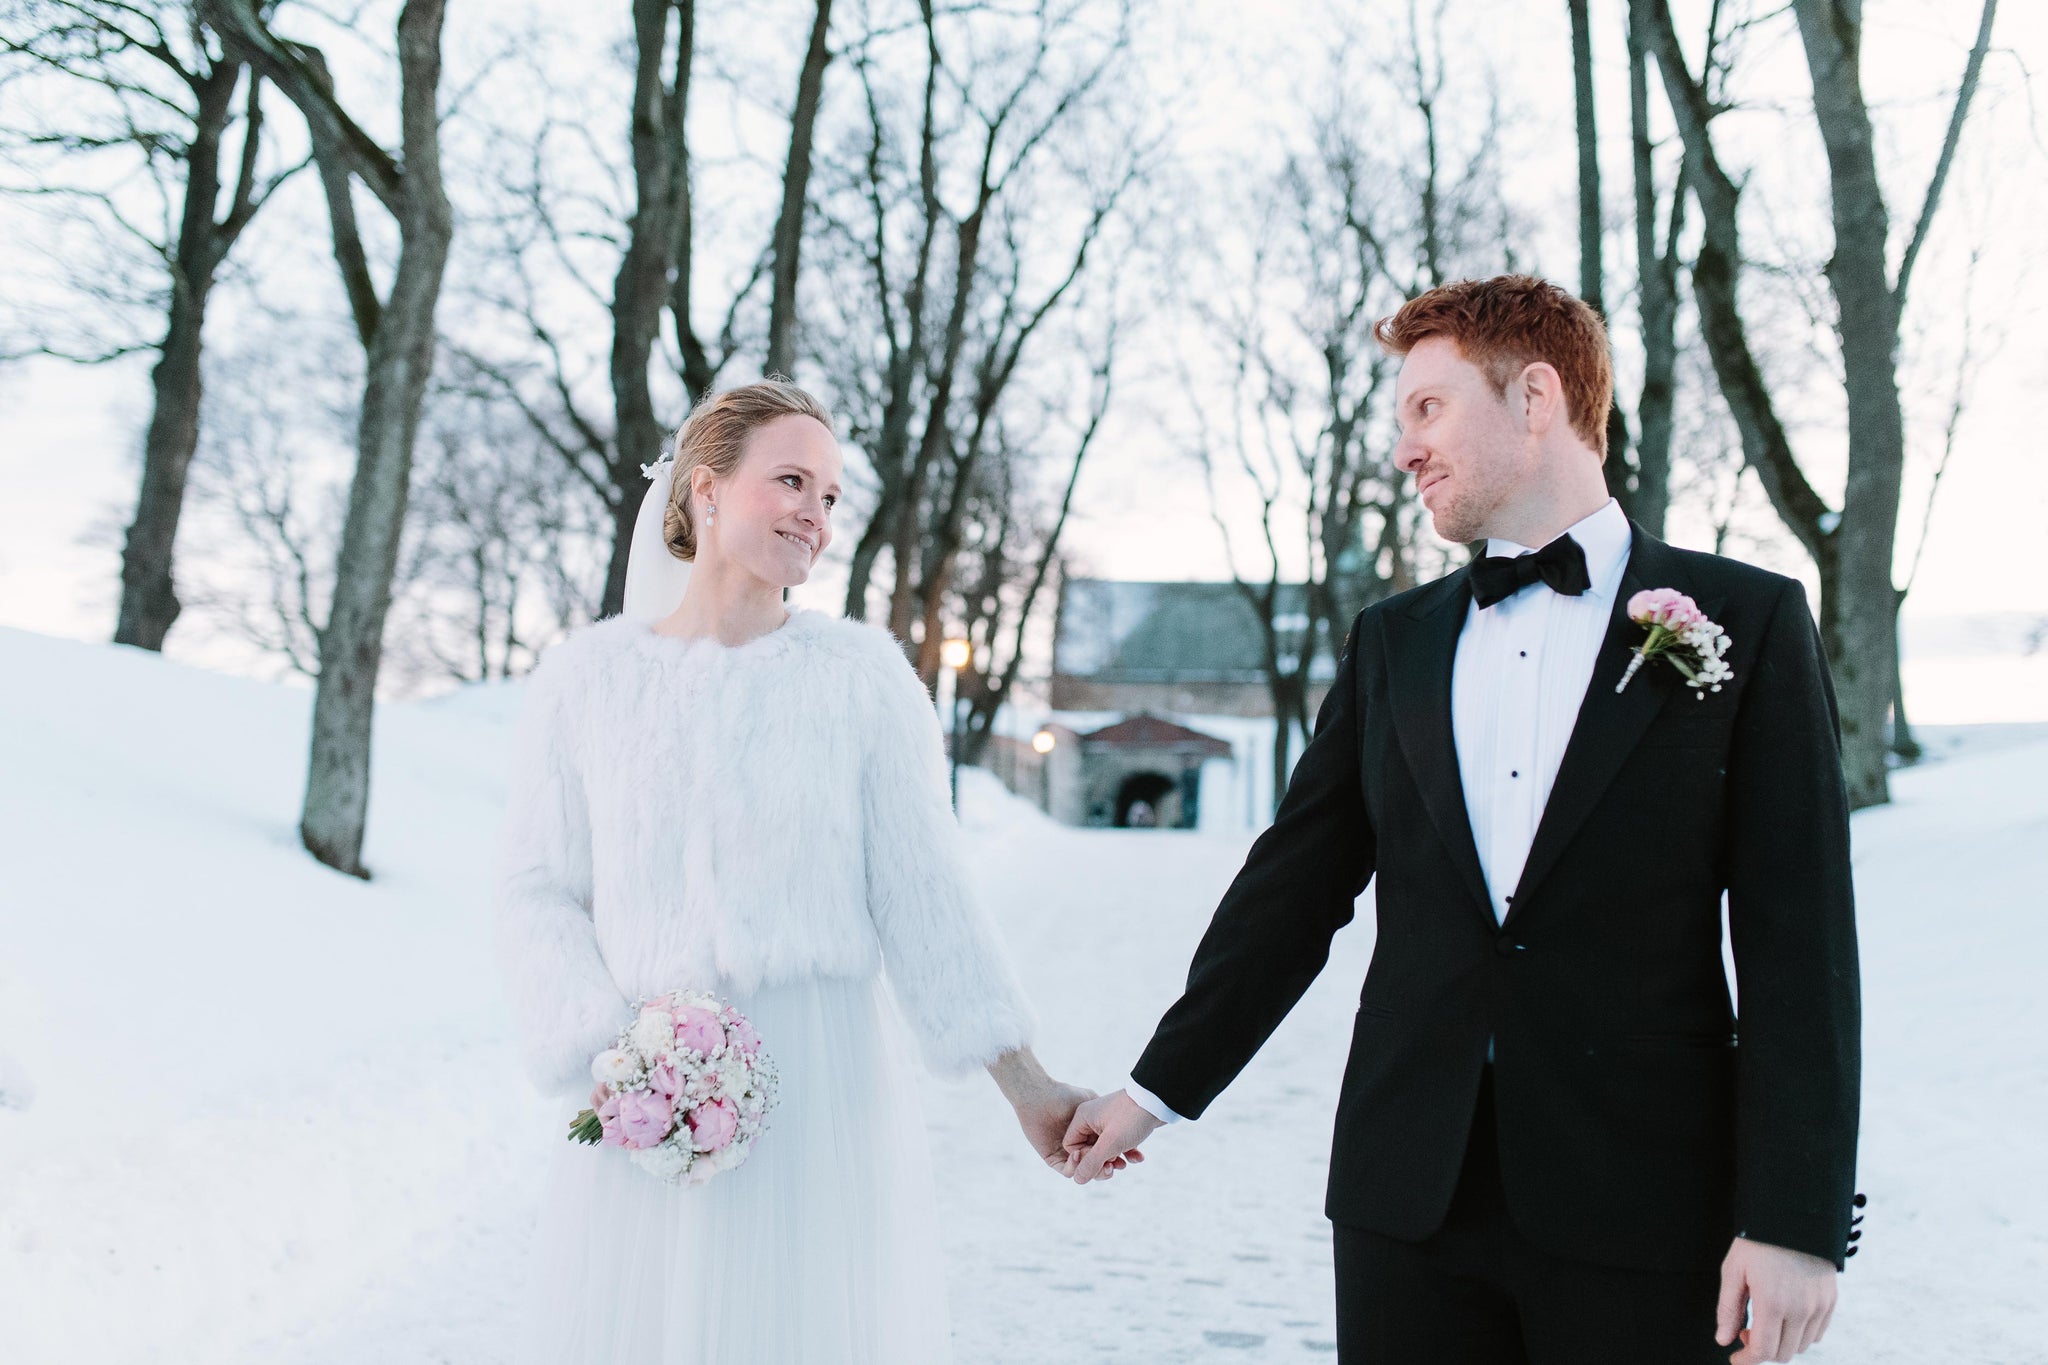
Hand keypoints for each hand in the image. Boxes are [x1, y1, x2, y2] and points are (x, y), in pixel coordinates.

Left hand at [1012, 1080, 1126, 1174]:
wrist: (1041, 1095)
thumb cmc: (1067, 1096)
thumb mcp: (1092, 1102)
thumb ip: (1104, 1116)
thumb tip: (1123, 1128)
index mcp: (1090, 1134)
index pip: (1105, 1152)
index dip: (1118, 1156)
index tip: (1131, 1157)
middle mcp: (1079, 1145)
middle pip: (1097, 1164)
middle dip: (1110, 1166)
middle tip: (1121, 1165)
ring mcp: (1065, 1153)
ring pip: (1083, 1170)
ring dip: (1096, 1171)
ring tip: (1107, 1165)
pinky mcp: (1051, 1157)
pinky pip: (1065, 1169)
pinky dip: (1074, 1167)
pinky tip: (1081, 1156)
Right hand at [1060, 1089, 1161, 1183]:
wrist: (1158, 1100)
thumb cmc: (1132, 1118)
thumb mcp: (1111, 1144)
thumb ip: (1092, 1163)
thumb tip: (1077, 1180)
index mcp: (1082, 1117)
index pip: (1071, 1146)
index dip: (1083, 1159)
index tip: (1100, 1161)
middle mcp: (1091, 1118)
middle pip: (1086, 1149)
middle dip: (1099, 1162)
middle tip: (1112, 1168)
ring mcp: (1106, 1121)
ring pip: (1102, 1149)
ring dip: (1112, 1160)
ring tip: (1123, 1164)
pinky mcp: (1120, 1124)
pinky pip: (1116, 1144)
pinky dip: (1125, 1152)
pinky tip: (1137, 1157)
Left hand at [1717, 1236, 1837, 1362]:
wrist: (1793, 1216)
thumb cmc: (1757, 1241)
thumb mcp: (1733, 1271)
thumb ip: (1728, 1309)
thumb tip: (1724, 1340)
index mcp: (1773, 1303)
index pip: (1763, 1351)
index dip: (1747, 1361)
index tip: (1736, 1359)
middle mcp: (1801, 1309)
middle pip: (1783, 1353)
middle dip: (1762, 1351)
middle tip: (1746, 1331)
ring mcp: (1819, 1306)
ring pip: (1801, 1346)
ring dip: (1781, 1344)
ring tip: (1765, 1322)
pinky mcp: (1830, 1300)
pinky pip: (1817, 1333)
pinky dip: (1800, 1335)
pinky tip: (1785, 1318)